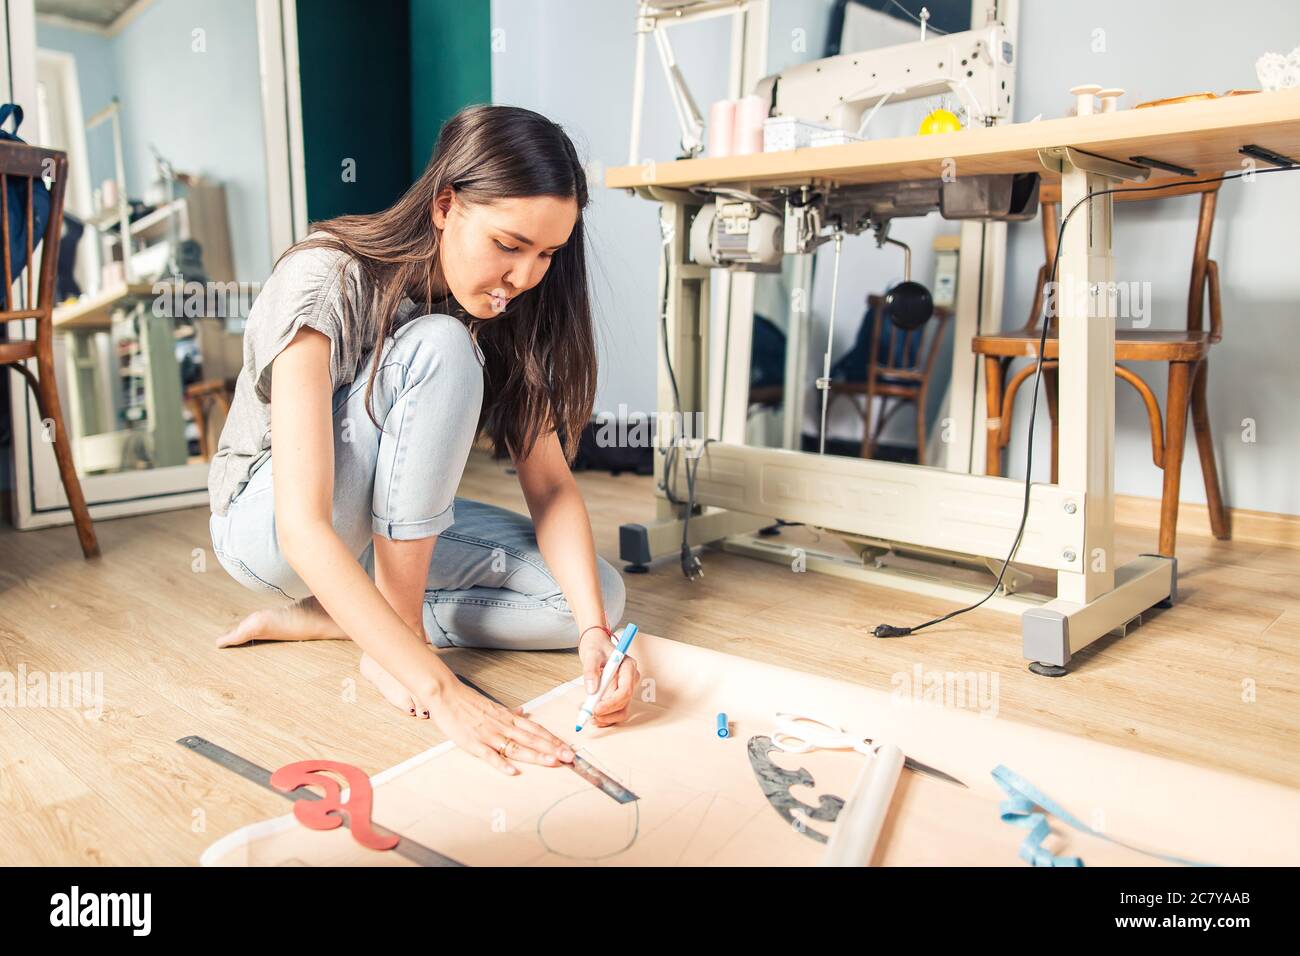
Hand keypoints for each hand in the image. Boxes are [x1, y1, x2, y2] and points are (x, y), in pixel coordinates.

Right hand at [419, 679, 573, 775]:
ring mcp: (490, 735)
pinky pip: (490, 755)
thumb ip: (509, 713)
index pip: (536, 729)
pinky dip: (501, 764)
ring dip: (536, 755)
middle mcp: (503, 726)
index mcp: (508, 718)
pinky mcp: (474, 743)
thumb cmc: (468, 702)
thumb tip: (522, 713)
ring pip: (517, 746)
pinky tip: (513, 771)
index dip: (553, 739)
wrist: (446, 695)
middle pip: (532, 738)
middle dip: (552, 748)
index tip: (567, 748)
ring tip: (552, 762)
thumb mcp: (493, 705)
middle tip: (570, 757)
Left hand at [578, 627, 639, 726]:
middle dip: (607, 713)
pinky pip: (616, 711)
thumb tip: (592, 690)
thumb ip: (591, 670)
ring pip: (622, 711)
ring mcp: (626, 688)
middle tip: (589, 715)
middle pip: (624, 703)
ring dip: (606, 718)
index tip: (595, 708)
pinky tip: (593, 717)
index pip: (625, 690)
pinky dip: (605, 717)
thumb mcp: (591, 654)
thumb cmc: (596, 647)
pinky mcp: (620, 695)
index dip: (611, 703)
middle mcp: (630, 679)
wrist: (597, 646)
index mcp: (628, 667)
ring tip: (589, 717)